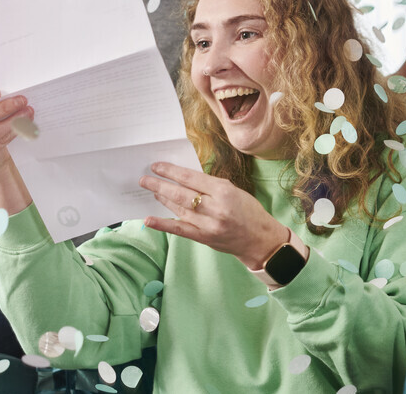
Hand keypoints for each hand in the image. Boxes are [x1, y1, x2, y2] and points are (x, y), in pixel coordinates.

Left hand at [140, 163, 292, 269]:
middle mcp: (215, 208)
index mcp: (224, 191)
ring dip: (163, 199)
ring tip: (152, 190)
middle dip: (160, 184)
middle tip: (144, 178)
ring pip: (179, 209)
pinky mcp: (204, 238)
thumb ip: (209, 186)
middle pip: (181, 194)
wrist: (260, 239)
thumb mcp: (233, 191)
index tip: (157, 166)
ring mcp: (208, 225)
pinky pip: (179, 230)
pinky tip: (149, 220)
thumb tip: (183, 179)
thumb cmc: (248, 211)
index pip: (191, 178)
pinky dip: (163, 224)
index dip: (171, 171)